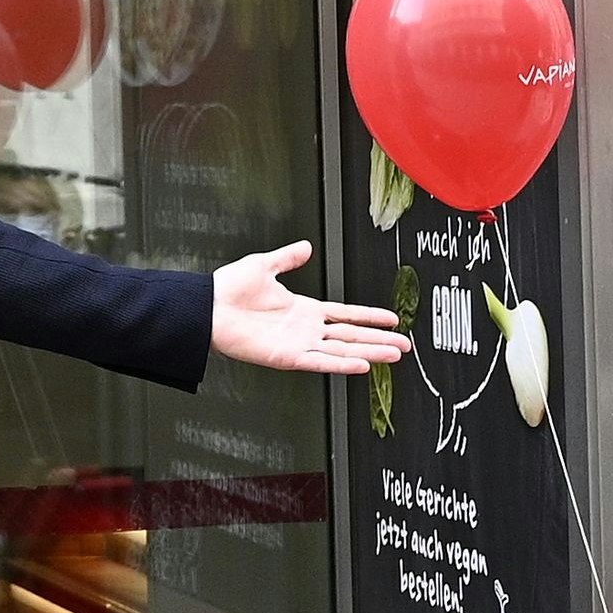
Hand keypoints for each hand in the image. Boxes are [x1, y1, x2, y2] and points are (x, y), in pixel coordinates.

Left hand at [209, 240, 409, 374]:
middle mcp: (305, 329)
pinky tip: (362, 365)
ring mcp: (298, 344)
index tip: (392, 320)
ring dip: (369, 353)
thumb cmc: (228, 289)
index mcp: (303, 309)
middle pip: (351, 336)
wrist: (207, 306)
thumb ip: (288, 258)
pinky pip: (320, 362)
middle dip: (379, 340)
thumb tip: (305, 247)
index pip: (346, 314)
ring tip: (394, 355)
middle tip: (405, 347)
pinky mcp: (286, 356)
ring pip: (342, 351)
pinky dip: (341, 364)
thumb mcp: (264, 265)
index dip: (369, 317)